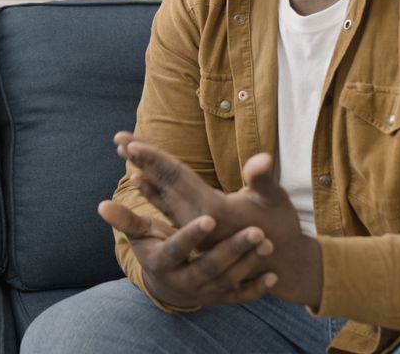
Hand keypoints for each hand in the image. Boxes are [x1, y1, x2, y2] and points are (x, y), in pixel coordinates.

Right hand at [99, 198, 276, 308]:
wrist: (169, 286)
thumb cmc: (155, 250)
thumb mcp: (141, 236)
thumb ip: (126, 221)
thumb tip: (101, 205)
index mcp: (163, 263)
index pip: (177, 249)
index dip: (192, 236)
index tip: (210, 218)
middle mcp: (184, 282)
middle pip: (209, 267)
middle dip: (233, 249)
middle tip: (256, 231)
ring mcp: (204, 293)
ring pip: (228, 281)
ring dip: (249, 264)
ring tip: (267, 243)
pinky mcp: (221, 300)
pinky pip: (240, 297)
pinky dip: (257, 289)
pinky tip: (273, 275)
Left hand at [115, 132, 323, 306]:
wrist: (280, 263)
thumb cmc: (281, 227)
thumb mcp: (275, 201)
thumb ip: (263, 179)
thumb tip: (262, 158)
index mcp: (211, 208)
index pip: (176, 176)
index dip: (154, 158)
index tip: (130, 142)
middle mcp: (196, 218)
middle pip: (162, 181)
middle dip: (141, 158)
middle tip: (118, 136)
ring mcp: (193, 224)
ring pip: (161, 193)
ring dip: (143, 171)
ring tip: (123, 150)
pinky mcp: (195, 228)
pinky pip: (167, 206)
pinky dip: (152, 190)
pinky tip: (138, 179)